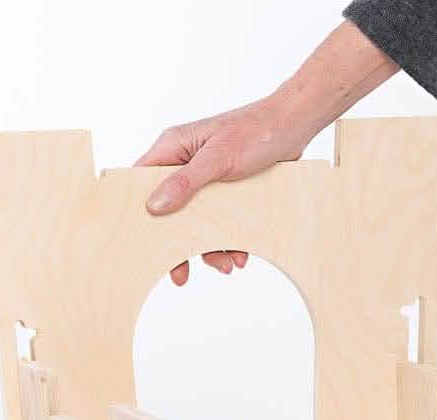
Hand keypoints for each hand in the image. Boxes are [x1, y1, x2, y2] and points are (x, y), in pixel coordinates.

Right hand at [134, 21, 397, 285]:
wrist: (295, 127)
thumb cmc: (256, 131)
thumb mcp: (218, 159)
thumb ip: (186, 183)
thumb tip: (154, 206)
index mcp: (174, 148)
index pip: (143, 183)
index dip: (141, 214)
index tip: (143, 244)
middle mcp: (186, 164)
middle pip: (171, 212)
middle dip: (180, 244)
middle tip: (182, 275)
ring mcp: (207, 180)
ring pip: (198, 222)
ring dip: (212, 248)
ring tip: (228, 264)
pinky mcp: (228, 192)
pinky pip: (222, 223)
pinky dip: (231, 241)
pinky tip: (241, 254)